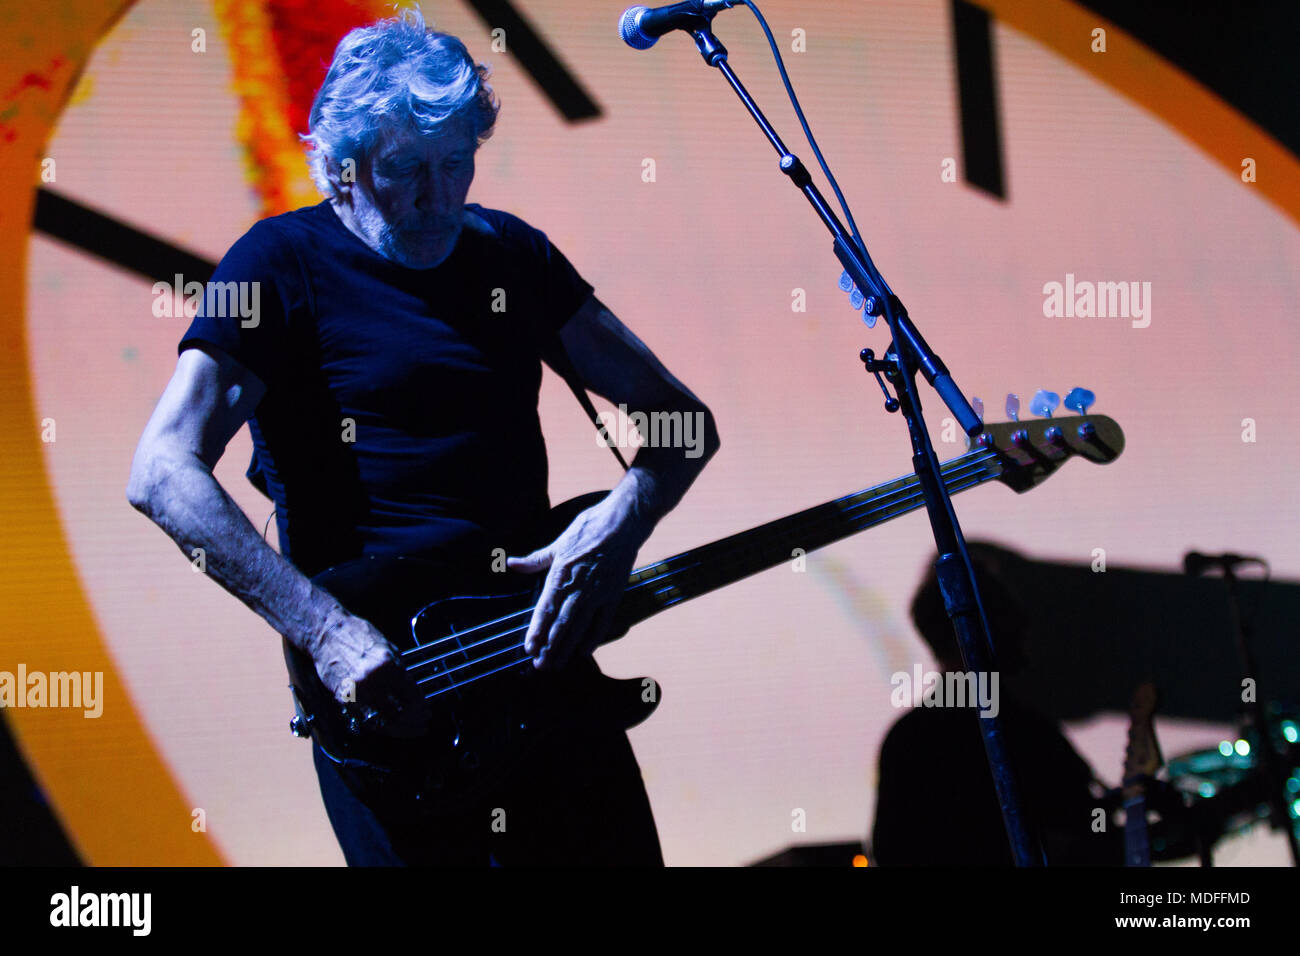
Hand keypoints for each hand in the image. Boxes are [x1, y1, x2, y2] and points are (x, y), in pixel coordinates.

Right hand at [310, 610, 430, 736]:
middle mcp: (373, 682)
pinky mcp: (342, 699)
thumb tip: (412, 690)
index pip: (411, 695)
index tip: (427, 710)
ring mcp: (356, 692)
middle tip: (423, 723)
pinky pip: (363, 719)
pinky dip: (378, 726)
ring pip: (382, 721)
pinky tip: (389, 727)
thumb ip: (400, 670)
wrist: (326, 633)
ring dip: (399, 729)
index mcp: (388, 666)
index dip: (421, 706)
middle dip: (414, 721)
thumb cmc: (357, 636)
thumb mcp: (388, 647)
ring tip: (409, 729)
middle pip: (399, 713)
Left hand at [506, 497, 646, 669]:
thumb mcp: (558, 543)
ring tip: (557, 664)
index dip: (537, 630)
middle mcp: (578, 587)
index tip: (528, 648)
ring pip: (579, 626)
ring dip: (567, 647)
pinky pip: (602, 621)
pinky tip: (584, 651)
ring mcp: (598, 592)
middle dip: (550, 646)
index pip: (546, 608)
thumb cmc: (589, 528)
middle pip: (561, 623)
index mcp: (561, 574)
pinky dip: (594, 637)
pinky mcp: (614, 593)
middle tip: (540, 666)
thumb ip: (535, 560)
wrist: (623, 523)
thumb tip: (511, 564)